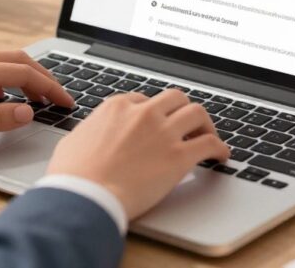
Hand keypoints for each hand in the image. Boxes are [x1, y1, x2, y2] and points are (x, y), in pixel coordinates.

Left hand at [0, 49, 73, 150]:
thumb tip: (28, 112)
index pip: (25, 72)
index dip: (50, 87)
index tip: (66, 100)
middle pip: (17, 59)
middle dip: (42, 76)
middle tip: (58, 95)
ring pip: (1, 59)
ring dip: (23, 74)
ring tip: (36, 95)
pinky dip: (4, 75)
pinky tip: (2, 93)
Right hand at [46, 89, 229, 219]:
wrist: (85, 196)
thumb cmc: (73, 175)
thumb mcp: (74, 141)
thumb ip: (90, 131)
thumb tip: (91, 135)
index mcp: (117, 107)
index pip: (144, 100)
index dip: (153, 112)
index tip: (157, 123)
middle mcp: (143, 114)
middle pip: (175, 99)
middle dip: (182, 109)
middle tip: (187, 124)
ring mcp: (163, 133)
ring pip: (197, 113)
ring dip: (205, 124)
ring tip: (208, 136)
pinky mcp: (178, 157)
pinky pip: (209, 144)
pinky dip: (220, 148)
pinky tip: (221, 156)